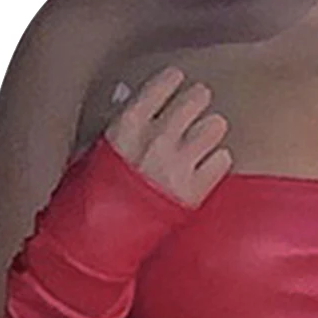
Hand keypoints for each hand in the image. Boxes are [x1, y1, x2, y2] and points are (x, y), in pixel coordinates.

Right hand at [104, 65, 234, 207]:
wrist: (102, 238)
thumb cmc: (94, 194)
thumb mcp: (96, 150)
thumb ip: (120, 126)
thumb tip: (131, 100)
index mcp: (128, 125)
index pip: (161, 85)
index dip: (173, 80)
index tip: (178, 79)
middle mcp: (156, 139)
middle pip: (196, 99)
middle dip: (198, 101)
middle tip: (199, 104)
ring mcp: (178, 164)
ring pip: (215, 126)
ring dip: (211, 130)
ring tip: (206, 137)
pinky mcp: (195, 190)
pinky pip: (222, 160)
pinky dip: (217, 161)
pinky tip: (208, 166)